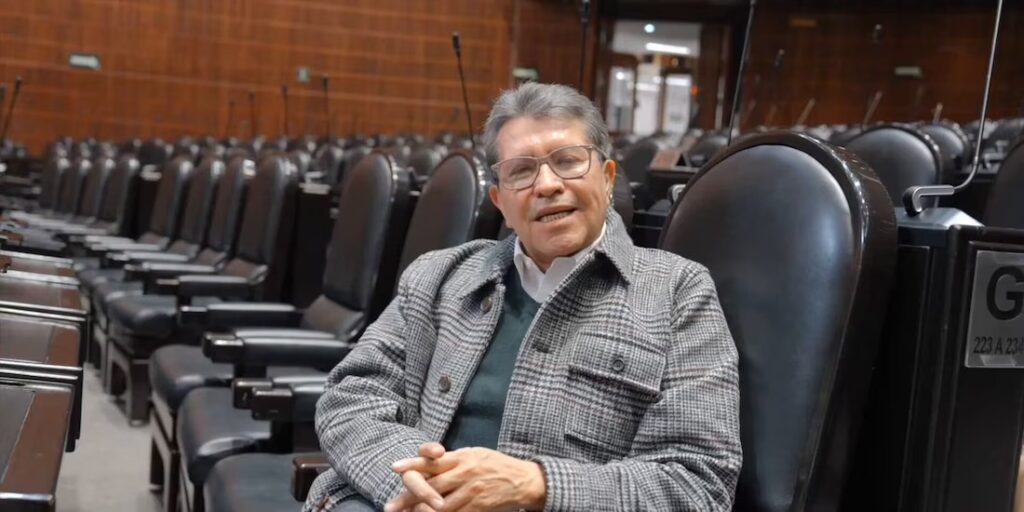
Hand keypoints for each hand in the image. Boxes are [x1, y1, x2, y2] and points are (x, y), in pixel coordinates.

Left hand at [388, 446, 546, 511]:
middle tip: (391, 506)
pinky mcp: (478, 507)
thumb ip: (451, 460)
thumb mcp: (474, 454)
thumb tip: (426, 464)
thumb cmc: (495, 465)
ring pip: (440, 506)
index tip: (395, 467)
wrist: (523, 480)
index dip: (412, 464)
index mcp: (462, 458)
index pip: (432, 461)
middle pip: (431, 486)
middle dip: (408, 497)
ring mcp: (471, 492)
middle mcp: (465, 473)